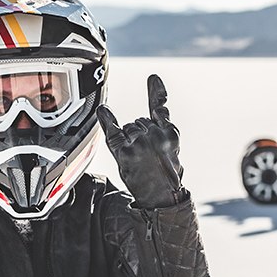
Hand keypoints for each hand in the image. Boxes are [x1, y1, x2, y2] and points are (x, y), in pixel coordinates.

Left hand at [97, 74, 184, 208]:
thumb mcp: (172, 149)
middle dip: (138, 134)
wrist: (162, 199)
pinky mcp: (125, 152)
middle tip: (146, 156)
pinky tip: (104, 111)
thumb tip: (159, 108)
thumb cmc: (166, 175)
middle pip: (138, 121)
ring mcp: (140, 142)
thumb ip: (163, 127)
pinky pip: (113, 131)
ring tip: (139, 159)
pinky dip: (107, 120)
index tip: (152, 78)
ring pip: (127, 128)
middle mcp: (156, 134)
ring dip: (129, 140)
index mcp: (171, 133)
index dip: (156, 91)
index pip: (159, 108)